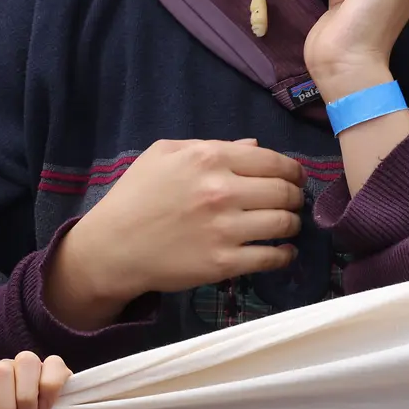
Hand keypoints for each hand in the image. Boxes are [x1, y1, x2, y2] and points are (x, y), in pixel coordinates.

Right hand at [48, 139, 303, 327]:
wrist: (112, 246)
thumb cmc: (135, 196)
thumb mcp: (162, 155)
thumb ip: (209, 145)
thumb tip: (255, 146)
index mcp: (208, 158)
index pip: (273, 161)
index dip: (291, 170)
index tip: (293, 177)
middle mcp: (221, 191)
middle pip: (284, 192)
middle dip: (295, 196)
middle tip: (292, 201)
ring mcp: (225, 229)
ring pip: (284, 223)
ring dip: (293, 224)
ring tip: (288, 226)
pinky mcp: (223, 263)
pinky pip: (271, 257)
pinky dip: (285, 255)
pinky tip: (284, 251)